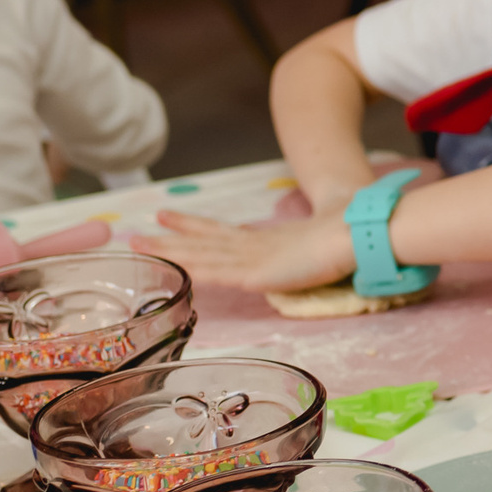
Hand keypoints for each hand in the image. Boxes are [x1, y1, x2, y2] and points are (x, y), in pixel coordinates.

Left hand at [146, 209, 355, 292]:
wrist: (355, 235)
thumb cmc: (347, 239)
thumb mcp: (320, 246)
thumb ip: (307, 250)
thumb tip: (314, 251)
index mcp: (268, 240)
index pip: (222, 233)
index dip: (193, 225)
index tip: (169, 217)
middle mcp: (254, 246)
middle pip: (203, 240)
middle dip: (170, 237)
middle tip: (136, 233)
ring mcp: (253, 259)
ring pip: (202, 255)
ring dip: (170, 250)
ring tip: (140, 243)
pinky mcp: (256, 274)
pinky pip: (217, 273)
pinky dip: (194, 270)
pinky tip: (175, 269)